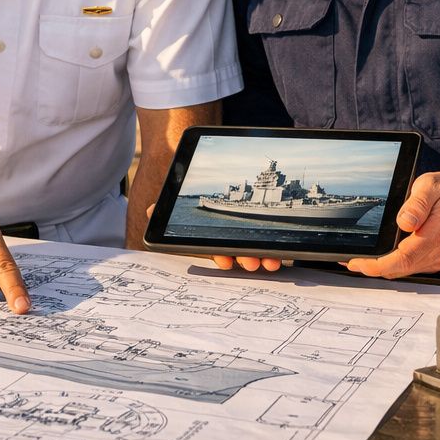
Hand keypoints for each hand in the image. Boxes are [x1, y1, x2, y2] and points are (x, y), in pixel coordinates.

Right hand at [145, 203, 283, 271]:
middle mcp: (231, 240)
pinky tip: (287, 252)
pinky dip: (281, 248)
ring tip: (273, 260)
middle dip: (248, 260)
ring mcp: (250, 236)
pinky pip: (274, 240)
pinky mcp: (267, 227)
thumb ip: (166, 208)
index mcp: (213, 237)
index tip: (226, 262)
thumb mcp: (178, 199)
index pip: (216, 250)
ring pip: (260, 250)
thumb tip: (152, 212)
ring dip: (267, 257)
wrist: (208, 177)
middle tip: (254, 263)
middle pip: (241, 254)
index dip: (222, 257)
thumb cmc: (193, 192)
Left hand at [344, 172, 439, 278]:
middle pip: (400, 269)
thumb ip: (418, 203)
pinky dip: (394, 266)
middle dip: (373, 269)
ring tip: (360, 261)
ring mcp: (438, 257)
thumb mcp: (433, 185)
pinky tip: (382, 259)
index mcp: (435, 235)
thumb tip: (404, 222)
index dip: (378, 265)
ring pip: (405, 270)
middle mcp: (437, 251)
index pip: (403, 258)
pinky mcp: (436, 258)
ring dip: (383, 268)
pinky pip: (412, 267)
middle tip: (350, 262)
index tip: (359, 263)